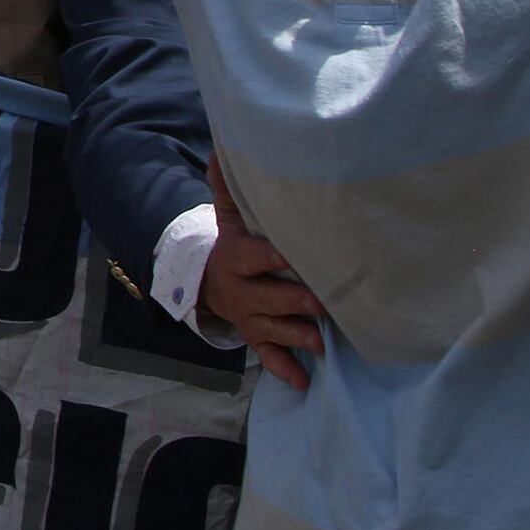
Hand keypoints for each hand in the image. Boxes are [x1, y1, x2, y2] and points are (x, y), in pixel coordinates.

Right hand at [204, 155, 325, 389]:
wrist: (210, 283)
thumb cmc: (234, 246)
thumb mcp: (228, 219)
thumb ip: (228, 189)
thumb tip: (222, 148)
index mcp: (235, 260)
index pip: (252, 258)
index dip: (269, 258)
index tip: (289, 256)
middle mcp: (241, 292)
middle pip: (266, 299)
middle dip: (292, 302)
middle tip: (320, 303)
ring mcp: (250, 318)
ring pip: (272, 330)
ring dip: (295, 337)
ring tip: (319, 343)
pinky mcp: (258, 339)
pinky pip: (268, 358)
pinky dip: (284, 370)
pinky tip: (302, 381)